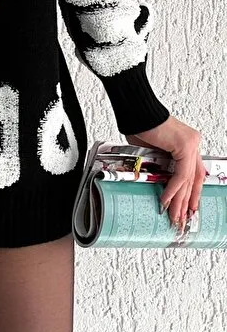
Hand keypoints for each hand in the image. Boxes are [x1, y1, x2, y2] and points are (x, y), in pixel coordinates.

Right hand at [125, 114, 205, 231]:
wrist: (136, 112)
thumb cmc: (140, 126)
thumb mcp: (152, 152)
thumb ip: (160, 166)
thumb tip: (158, 184)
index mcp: (188, 144)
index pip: (194, 174)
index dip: (191, 194)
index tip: (187, 209)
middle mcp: (193, 144)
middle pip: (194, 179)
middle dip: (186, 202)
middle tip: (181, 219)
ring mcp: (192, 144)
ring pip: (189, 180)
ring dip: (180, 201)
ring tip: (174, 216)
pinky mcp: (185, 146)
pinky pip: (181, 174)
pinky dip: (173, 189)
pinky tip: (166, 200)